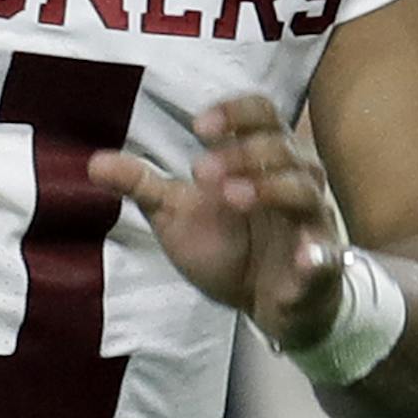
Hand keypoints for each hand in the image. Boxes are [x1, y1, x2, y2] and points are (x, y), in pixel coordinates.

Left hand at [90, 94, 343, 351]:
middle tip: (200, 172)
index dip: (235, 112)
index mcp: (260, 158)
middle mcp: (292, 179)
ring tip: (231, 197)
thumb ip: (144, 186)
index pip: (261, 114)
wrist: (267, 305)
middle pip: (281, 147)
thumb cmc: (228, 247)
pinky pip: (325, 255)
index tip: (199, 127)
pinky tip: (303, 257)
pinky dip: (316, 254)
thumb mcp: (178, 215)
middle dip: (242, 153)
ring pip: (304, 189)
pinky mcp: (320, 265)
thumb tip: (92, 163)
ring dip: (270, 188)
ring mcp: (310, 221)